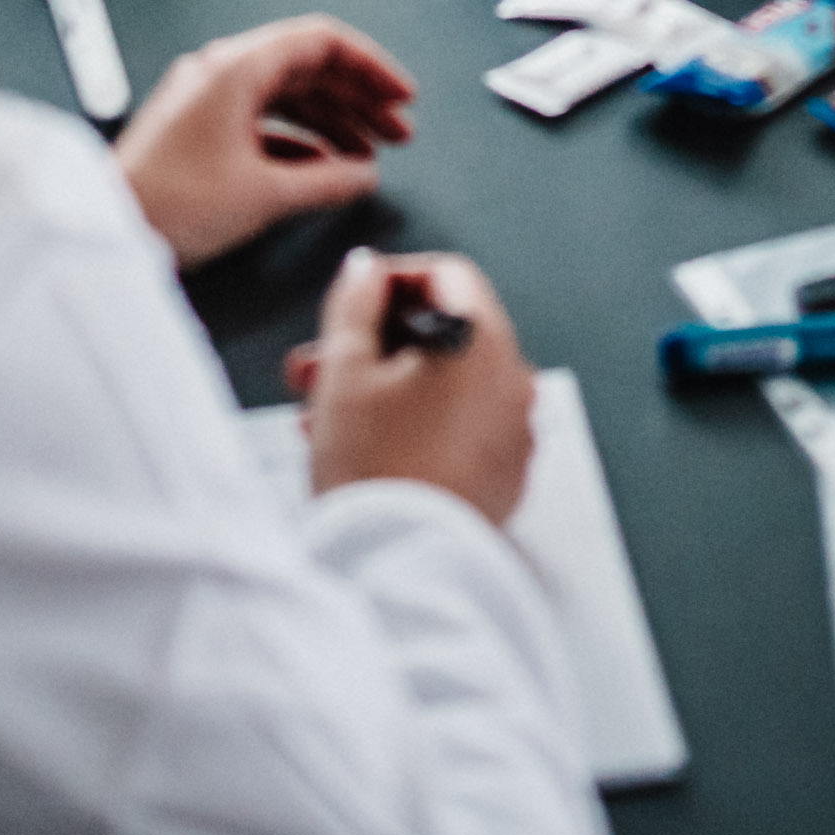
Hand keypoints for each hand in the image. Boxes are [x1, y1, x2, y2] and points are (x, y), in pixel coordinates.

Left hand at [112, 15, 415, 264]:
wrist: (105, 232)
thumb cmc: (167, 204)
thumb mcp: (264, 194)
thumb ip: (326, 180)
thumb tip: (362, 175)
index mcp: (236, 67)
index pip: (321, 42)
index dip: (371, 66)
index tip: (401, 95)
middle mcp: (221, 72)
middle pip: (308, 68)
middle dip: (358, 99)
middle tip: (397, 130)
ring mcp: (207, 100)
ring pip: (287, 97)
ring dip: (333, 123)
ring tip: (368, 156)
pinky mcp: (198, 130)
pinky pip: (263, 122)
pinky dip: (300, 141)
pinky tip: (324, 168)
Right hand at [293, 245, 535, 526]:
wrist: (396, 565)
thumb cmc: (373, 469)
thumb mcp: (345, 371)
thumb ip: (355, 302)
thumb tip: (367, 268)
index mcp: (485, 344)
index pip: (449, 276)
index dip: (393, 280)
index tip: (354, 302)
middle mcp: (514, 382)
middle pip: (446, 335)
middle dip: (375, 345)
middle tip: (319, 367)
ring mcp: (515, 432)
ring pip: (446, 386)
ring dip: (386, 387)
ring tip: (323, 415)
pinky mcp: (506, 475)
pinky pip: (461, 429)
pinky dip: (418, 424)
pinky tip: (365, 446)